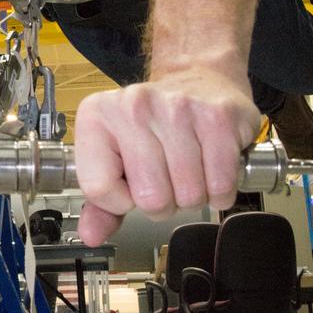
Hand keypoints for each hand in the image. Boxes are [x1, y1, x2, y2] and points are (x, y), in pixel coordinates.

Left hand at [73, 68, 260, 245]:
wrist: (198, 77)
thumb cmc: (154, 122)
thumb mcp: (116, 154)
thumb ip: (100, 200)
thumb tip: (91, 234)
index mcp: (98, 116)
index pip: (99, 189)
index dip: (121, 201)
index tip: (131, 183)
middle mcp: (135, 106)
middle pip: (150, 199)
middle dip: (164, 202)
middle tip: (168, 176)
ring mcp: (179, 109)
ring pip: (188, 196)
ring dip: (193, 195)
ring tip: (190, 168)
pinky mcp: (219, 118)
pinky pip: (221, 185)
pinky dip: (220, 190)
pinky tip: (212, 167)